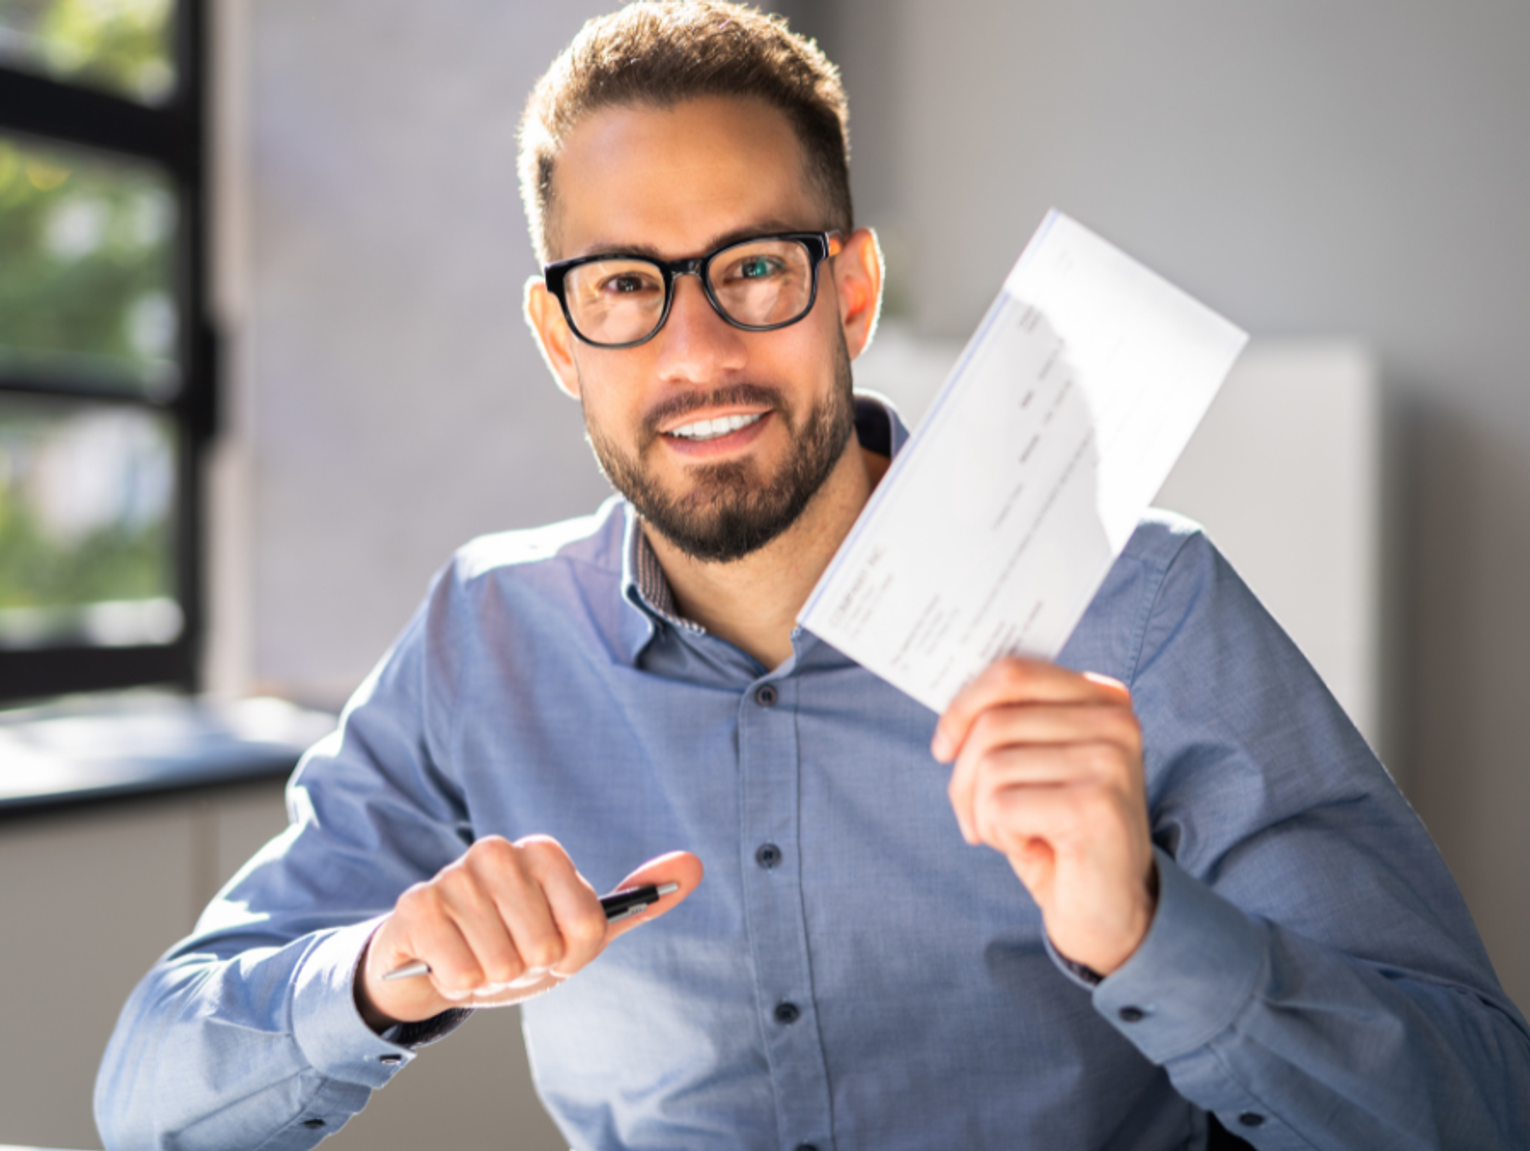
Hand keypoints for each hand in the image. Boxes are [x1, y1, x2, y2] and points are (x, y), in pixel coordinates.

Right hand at [356, 836, 701, 1030]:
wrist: (437, 963)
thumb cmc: (516, 944)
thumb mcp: (581, 931)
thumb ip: (640, 900)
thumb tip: (694, 865)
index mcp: (544, 852)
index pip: (589, 927)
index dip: (572, 955)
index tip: (552, 947)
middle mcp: (498, 851)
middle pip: (546, 948)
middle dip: (527, 968)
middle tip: (507, 955)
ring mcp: (454, 874)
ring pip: (501, 963)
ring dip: (490, 978)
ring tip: (477, 957)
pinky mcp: (417, 906)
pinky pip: (461, 972)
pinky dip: (459, 984)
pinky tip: (447, 963)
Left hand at [933, 657, 1156, 975]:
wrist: (1109, 911)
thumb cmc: (1059, 833)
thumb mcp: (1034, 765)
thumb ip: (1008, 723)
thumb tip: (951, 707)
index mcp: (1102, 698)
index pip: (1013, 672)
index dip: (962, 707)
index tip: (942, 747)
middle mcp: (1115, 721)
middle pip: (993, 723)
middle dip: (964, 778)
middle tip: (977, 819)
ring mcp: (1110, 761)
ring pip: (991, 766)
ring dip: (983, 813)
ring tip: (1015, 835)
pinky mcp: (1095, 805)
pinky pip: (1002, 806)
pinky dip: (1002, 836)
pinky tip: (1036, 850)